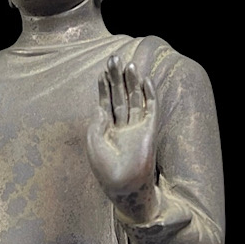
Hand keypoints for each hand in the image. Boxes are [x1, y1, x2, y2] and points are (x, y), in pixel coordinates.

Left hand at [87, 55, 158, 222]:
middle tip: (114, 58)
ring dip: (131, 83)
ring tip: (128, 65)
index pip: (106, 103)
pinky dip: (148, 95)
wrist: (122, 185)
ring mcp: (136, 128)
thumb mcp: (93, 139)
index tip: (101, 72)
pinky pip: (150, 109)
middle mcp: (122, 127)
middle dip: (117, 78)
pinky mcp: (149, 130)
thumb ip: (98, 119)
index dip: (104, 87)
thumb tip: (102, 103)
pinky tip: (145, 81)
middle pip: (120, 97)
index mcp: (107, 130)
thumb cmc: (104, 167)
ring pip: (134, 100)